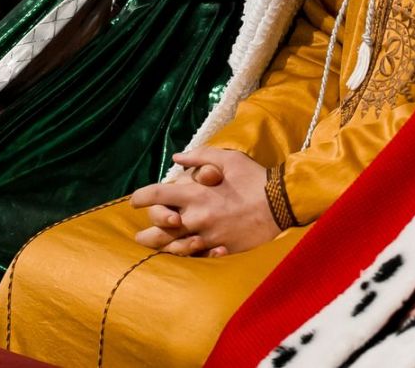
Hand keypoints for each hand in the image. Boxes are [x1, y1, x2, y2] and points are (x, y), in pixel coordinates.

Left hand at [130, 148, 278, 257]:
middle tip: (139, 235)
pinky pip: (195, 257)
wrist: (280, 204)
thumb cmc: (253, 178)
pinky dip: (184, 256)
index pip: (157, 196)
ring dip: (160, 248)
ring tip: (154, 249)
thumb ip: (200, 156)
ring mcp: (207, 236)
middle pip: (159, 229)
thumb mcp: (228, 159)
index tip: (134, 200)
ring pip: (173, 247)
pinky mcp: (220, 249)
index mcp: (196, 194)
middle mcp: (197, 217)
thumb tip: (177, 156)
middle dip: (146, 232)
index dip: (141, 197)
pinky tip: (179, 255)